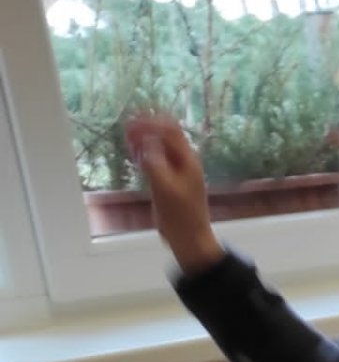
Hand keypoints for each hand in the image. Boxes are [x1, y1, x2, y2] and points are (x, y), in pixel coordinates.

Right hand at [126, 115, 222, 273]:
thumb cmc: (180, 215)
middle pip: (165, 135)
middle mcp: (184, 162)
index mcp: (188, 160)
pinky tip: (135, 158)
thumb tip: (145, 141)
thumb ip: (154, 162)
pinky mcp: (170, 181)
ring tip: (129, 143)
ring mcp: (178, 171)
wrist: (189, 239)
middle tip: (127, 131)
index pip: (170, 130)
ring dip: (145, 141)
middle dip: (146, 129)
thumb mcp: (164, 187)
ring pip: (160, 147)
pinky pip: (158, 160)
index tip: (130, 124)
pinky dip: (146, 155)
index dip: (150, 122)